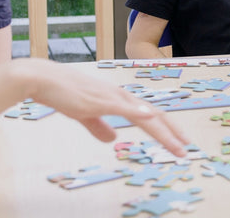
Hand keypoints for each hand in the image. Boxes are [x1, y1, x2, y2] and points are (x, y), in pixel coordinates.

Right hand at [19, 59, 189, 155]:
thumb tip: (112, 139)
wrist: (43, 80)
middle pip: (153, 114)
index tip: (178, 141)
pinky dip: (138, 112)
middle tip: (186, 149)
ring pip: (144, 114)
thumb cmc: (63, 94)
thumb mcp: (85, 114)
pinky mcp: (99, 100)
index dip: (166, 127)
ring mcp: (111, 96)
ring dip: (163, 131)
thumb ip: (99, 126)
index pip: (149, 113)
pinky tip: (150, 117)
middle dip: (171, 132)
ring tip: (177, 145)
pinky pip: (122, 107)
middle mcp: (120, 95)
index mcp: (119, 98)